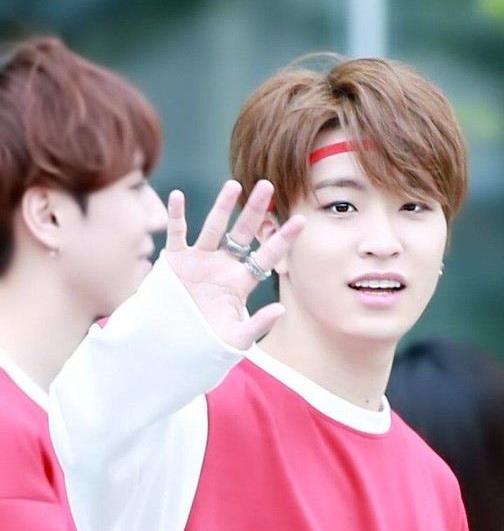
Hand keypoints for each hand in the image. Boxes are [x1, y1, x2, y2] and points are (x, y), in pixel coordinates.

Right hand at [165, 179, 304, 349]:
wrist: (173, 344)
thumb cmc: (207, 343)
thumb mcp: (236, 338)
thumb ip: (258, 324)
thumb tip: (281, 309)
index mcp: (241, 281)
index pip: (267, 256)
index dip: (283, 239)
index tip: (302, 220)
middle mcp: (223, 265)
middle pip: (242, 232)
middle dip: (254, 210)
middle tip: (267, 185)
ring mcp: (199, 260)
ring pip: (213, 227)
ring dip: (222, 206)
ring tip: (234, 185)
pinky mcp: (175, 261)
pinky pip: (177, 234)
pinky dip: (176, 216)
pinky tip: (178, 196)